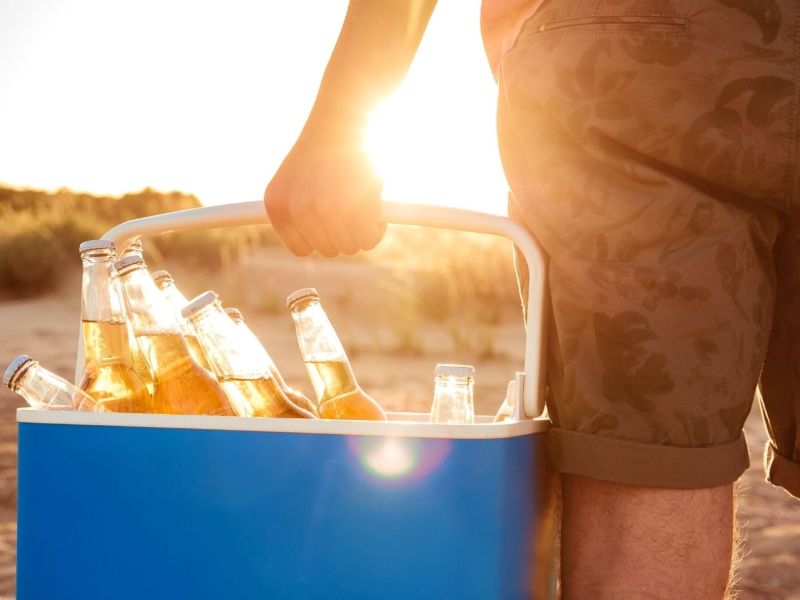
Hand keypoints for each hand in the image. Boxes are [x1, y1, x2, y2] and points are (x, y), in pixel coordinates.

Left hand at [264, 128, 385, 256]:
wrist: (342, 115)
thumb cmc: (325, 148)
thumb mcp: (297, 181)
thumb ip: (299, 212)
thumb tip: (310, 246)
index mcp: (277, 206)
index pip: (302, 248)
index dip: (322, 237)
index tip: (334, 222)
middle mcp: (295, 209)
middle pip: (328, 249)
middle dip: (346, 232)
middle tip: (354, 205)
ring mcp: (322, 208)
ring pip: (350, 246)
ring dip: (363, 229)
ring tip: (364, 200)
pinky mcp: (350, 205)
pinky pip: (368, 236)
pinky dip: (377, 226)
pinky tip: (376, 203)